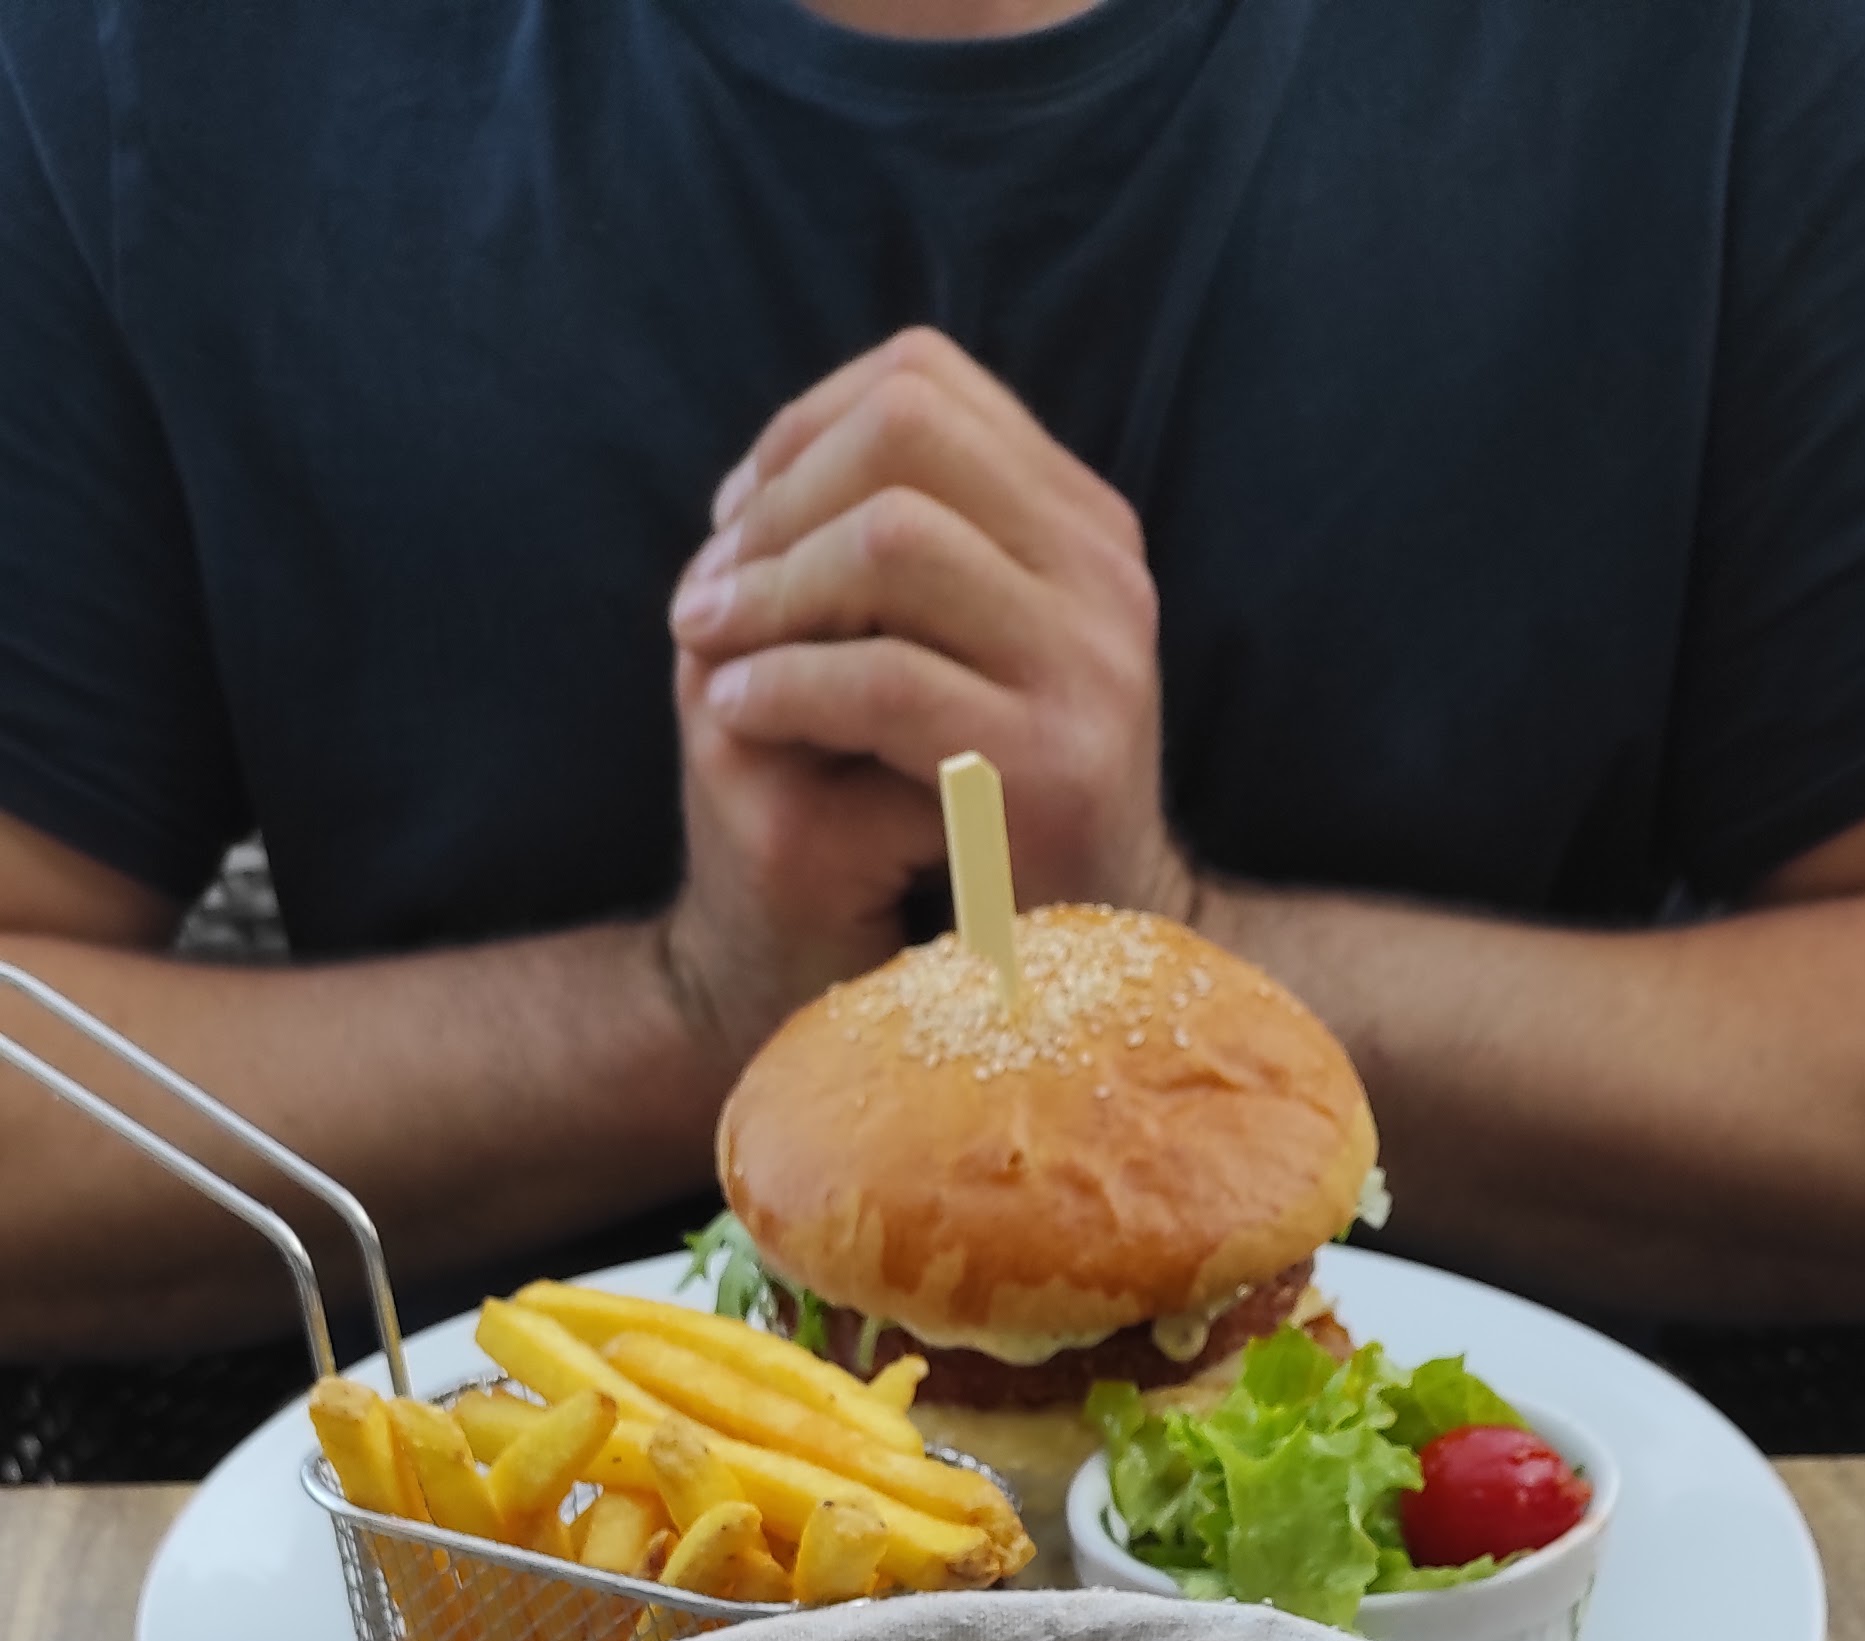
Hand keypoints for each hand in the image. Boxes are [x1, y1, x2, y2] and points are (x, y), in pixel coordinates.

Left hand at [663, 327, 1193, 1060]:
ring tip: (709, 648)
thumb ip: (912, 551)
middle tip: (706, 590)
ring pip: (893, 538)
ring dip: (771, 588)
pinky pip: (888, 680)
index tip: (732, 525)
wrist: (1068, 983)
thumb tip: (777, 460)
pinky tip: (736, 713)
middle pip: (907, 431)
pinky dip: (786, 684)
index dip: (799, 432)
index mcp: (1085, 529)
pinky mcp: (1052, 770)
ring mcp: (1093, 669)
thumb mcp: (961, 653)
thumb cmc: (979, 819)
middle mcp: (1107, 577)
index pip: (926, 383)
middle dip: (778, 500)